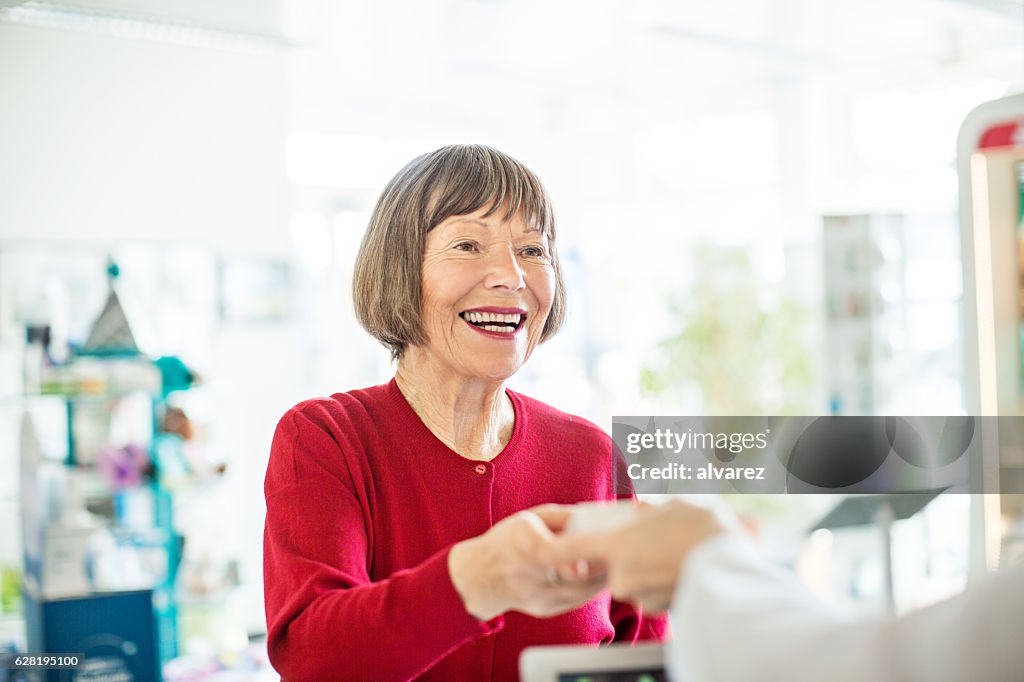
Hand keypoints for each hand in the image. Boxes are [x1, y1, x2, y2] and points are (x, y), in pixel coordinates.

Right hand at [448, 505, 604, 620]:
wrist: (482, 576)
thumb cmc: (509, 540)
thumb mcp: (531, 517)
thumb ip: (564, 517)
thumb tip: (598, 514)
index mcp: (522, 543)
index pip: (549, 553)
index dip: (575, 554)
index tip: (598, 546)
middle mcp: (527, 573)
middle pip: (574, 574)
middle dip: (602, 563)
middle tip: (622, 550)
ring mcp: (536, 595)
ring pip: (582, 590)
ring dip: (603, 576)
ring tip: (615, 561)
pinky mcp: (545, 609)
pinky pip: (578, 599)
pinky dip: (592, 587)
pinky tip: (599, 574)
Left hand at [553, 499, 727, 611]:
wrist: (733, 568)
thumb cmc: (703, 532)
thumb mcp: (673, 508)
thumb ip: (649, 513)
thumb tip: (644, 512)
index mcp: (617, 545)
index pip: (570, 550)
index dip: (557, 548)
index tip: (548, 546)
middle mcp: (621, 574)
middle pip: (609, 564)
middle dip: (626, 554)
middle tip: (652, 540)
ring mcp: (639, 595)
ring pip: (632, 579)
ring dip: (646, 569)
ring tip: (674, 552)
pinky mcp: (658, 609)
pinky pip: (650, 593)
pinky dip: (661, 583)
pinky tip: (683, 569)